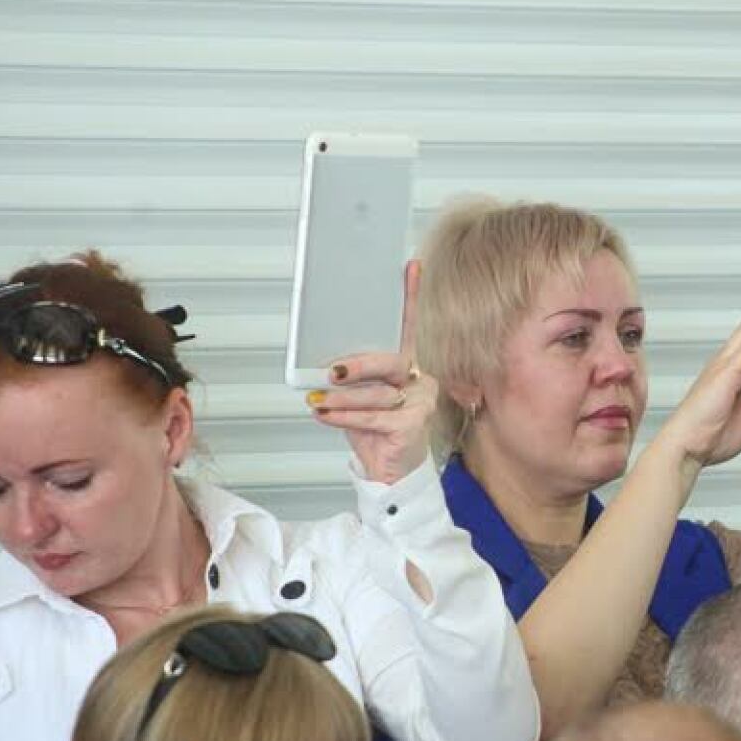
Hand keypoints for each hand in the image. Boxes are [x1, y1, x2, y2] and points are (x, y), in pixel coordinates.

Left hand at [306, 261, 434, 484]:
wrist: (391, 473)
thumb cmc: (374, 431)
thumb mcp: (357, 398)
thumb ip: (349, 379)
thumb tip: (322, 363)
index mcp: (406, 366)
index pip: (408, 326)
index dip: (410, 297)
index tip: (410, 267)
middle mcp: (419, 379)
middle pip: (390, 360)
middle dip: (358, 365)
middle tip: (332, 370)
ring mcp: (421, 401)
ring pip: (378, 392)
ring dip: (343, 398)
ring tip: (318, 401)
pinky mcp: (414, 424)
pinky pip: (375, 416)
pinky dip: (344, 416)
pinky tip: (324, 415)